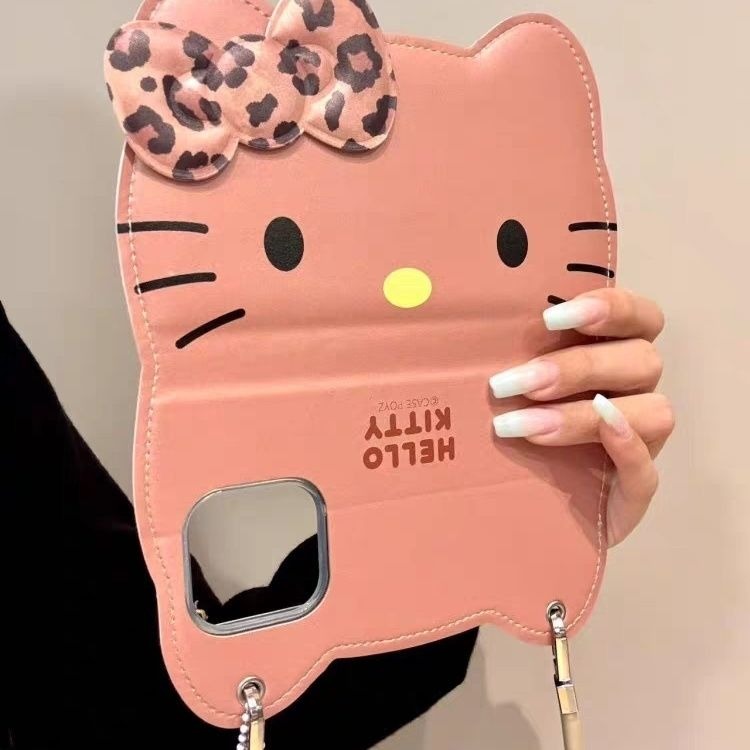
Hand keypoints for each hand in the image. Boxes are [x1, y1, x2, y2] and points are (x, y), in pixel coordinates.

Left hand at [489, 288, 674, 546]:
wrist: (503, 505)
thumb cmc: (503, 427)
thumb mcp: (506, 383)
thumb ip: (505, 352)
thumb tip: (460, 321)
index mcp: (611, 354)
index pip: (639, 316)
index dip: (611, 308)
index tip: (550, 319)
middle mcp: (633, 393)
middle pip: (642, 361)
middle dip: (576, 368)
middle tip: (512, 384)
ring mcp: (639, 443)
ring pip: (652, 412)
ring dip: (582, 415)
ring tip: (519, 427)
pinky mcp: (632, 491)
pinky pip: (648, 470)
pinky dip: (627, 448)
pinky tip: (601, 434)